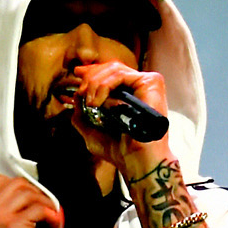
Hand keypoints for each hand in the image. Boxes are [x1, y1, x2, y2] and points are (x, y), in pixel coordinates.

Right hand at [0, 169, 64, 227]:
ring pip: (27, 191)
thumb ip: (8, 214)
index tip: (34, 198)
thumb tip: (31, 197)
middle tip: (46, 207)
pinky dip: (51, 214)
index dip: (21, 186)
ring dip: (44, 202)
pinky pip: (38, 208)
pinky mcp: (14, 225)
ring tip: (51, 216)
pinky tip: (54, 224)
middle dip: (35, 192)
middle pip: (15, 183)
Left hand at [53, 60, 171, 175]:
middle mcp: (139, 86)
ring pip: (113, 69)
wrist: (134, 159)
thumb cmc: (118, 149)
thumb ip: (82, 114)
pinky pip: (120, 75)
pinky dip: (103, 86)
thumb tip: (76, 95)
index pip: (110, 73)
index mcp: (130, 94)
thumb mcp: (92, 131)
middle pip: (110, 67)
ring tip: (90, 103)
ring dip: (94, 84)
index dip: (93, 70)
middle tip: (81, 92)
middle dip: (90, 77)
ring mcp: (146, 83)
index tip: (77, 72)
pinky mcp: (151, 83)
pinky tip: (97, 102)